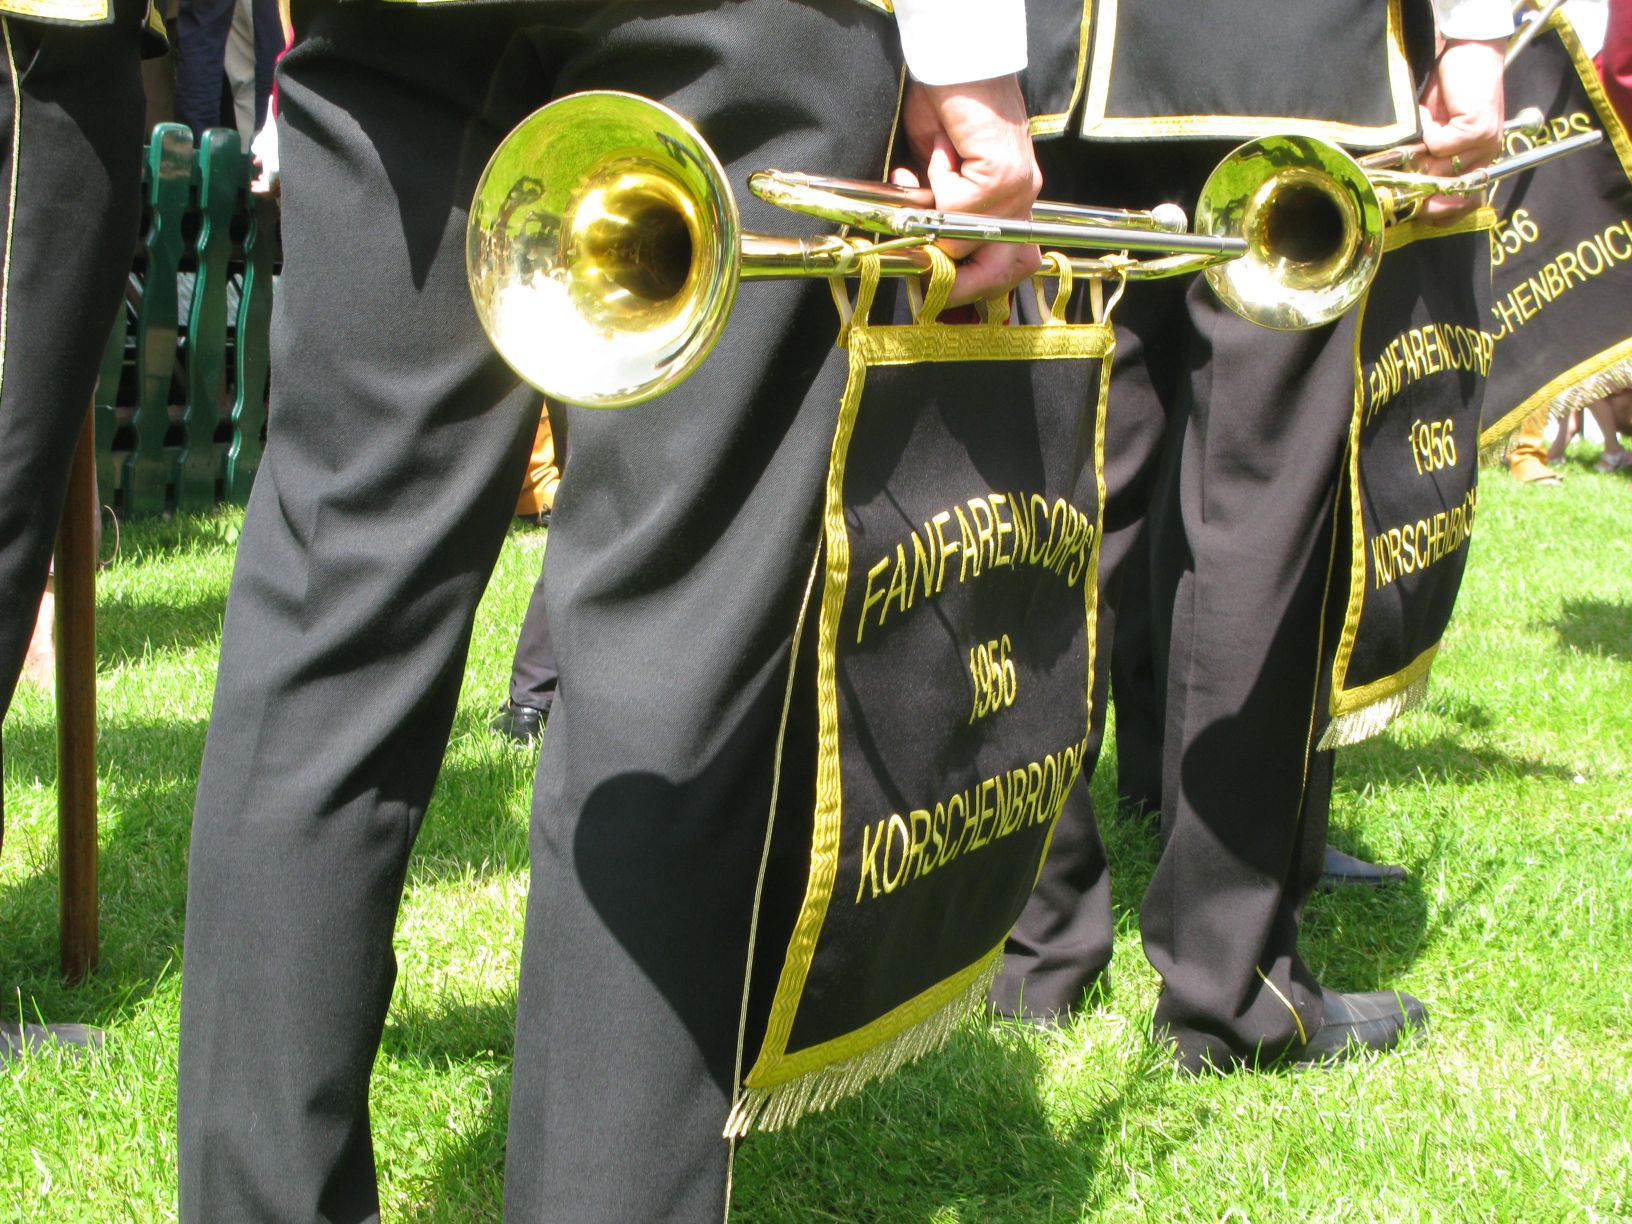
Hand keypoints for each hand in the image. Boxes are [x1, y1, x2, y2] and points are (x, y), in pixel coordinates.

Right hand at [894, 74, 1042, 305]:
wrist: (958, 60)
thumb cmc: (948, 103)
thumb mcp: (940, 169)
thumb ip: (940, 208)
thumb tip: (925, 245)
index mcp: (1016, 198)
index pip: (1010, 263)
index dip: (974, 284)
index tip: (939, 291)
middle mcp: (1025, 197)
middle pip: (1004, 269)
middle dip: (963, 285)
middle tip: (931, 287)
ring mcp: (1018, 188)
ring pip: (967, 239)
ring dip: (938, 216)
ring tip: (932, 172)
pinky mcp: (1001, 175)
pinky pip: (955, 205)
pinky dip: (937, 180)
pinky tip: (941, 148)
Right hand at [1417, 38, 1504, 221]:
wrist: (1470, 53)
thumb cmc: (1448, 93)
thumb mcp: (1433, 135)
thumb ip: (1426, 161)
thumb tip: (1401, 193)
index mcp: (1477, 164)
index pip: (1460, 205)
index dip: (1435, 212)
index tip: (1414, 208)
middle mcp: (1485, 159)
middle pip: (1441, 189)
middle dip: (1417, 178)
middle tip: (1403, 163)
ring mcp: (1484, 146)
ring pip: (1437, 168)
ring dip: (1420, 150)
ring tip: (1422, 127)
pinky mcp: (1478, 130)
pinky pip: (1438, 145)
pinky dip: (1426, 130)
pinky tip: (1431, 113)